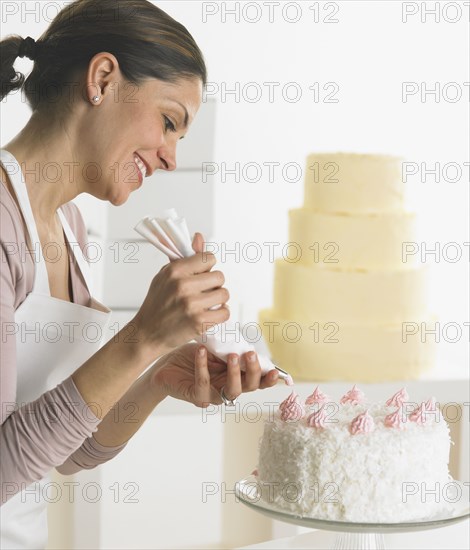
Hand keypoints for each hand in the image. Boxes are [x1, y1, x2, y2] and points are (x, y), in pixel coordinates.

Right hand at [132, 233, 229, 353]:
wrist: (147, 334)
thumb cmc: (157, 303)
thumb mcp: (166, 275)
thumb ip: (185, 257)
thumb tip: (199, 236)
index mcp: (175, 271)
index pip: (208, 258)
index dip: (208, 267)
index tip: (202, 275)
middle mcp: (183, 286)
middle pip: (220, 276)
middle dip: (214, 284)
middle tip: (204, 291)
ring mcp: (191, 305)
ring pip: (224, 294)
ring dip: (218, 299)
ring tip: (207, 303)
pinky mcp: (199, 322)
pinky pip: (225, 312)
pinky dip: (220, 314)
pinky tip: (210, 314)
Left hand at [150, 343, 278, 406]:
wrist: (165, 364)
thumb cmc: (193, 355)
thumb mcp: (215, 349)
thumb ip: (230, 349)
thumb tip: (246, 343)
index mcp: (236, 376)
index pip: (257, 381)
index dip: (269, 379)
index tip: (276, 371)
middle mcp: (227, 388)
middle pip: (249, 387)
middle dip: (253, 372)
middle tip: (250, 355)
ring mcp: (213, 395)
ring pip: (231, 391)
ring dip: (234, 373)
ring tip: (232, 356)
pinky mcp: (196, 397)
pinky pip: (203, 383)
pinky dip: (203, 366)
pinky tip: (201, 351)